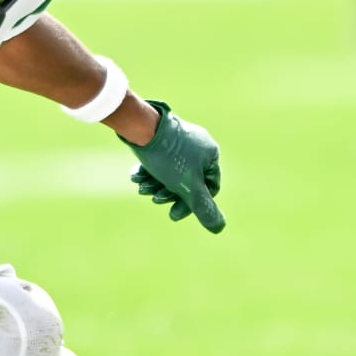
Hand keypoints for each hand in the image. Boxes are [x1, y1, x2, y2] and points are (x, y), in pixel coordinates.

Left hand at [123, 100, 225, 233]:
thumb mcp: (187, 187)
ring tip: (140, 187)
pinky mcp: (160, 136)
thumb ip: (202, 207)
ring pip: (169, 171)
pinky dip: (148, 170)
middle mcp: (198, 144)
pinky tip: (136, 176)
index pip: (208, 187)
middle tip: (153, 198)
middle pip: (186, 180)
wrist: (141, 127)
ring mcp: (179, 139)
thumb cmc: (168, 156)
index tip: (172, 213)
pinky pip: (158, 159)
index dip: (190, 204)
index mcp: (211, 153)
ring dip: (154, 183)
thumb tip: (219, 228)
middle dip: (167, 192)